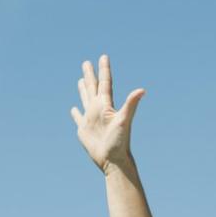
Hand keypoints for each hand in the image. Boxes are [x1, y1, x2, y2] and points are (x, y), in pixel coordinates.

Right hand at [70, 54, 145, 173]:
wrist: (113, 160)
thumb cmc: (120, 141)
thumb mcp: (124, 120)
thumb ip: (131, 104)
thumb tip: (142, 90)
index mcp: (106, 105)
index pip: (105, 83)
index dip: (104, 70)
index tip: (103, 56)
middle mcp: (98, 110)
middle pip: (93, 88)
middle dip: (90, 75)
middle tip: (86, 62)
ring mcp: (91, 119)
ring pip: (85, 99)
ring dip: (83, 89)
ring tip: (81, 79)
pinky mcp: (84, 130)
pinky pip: (78, 118)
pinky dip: (75, 112)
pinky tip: (73, 108)